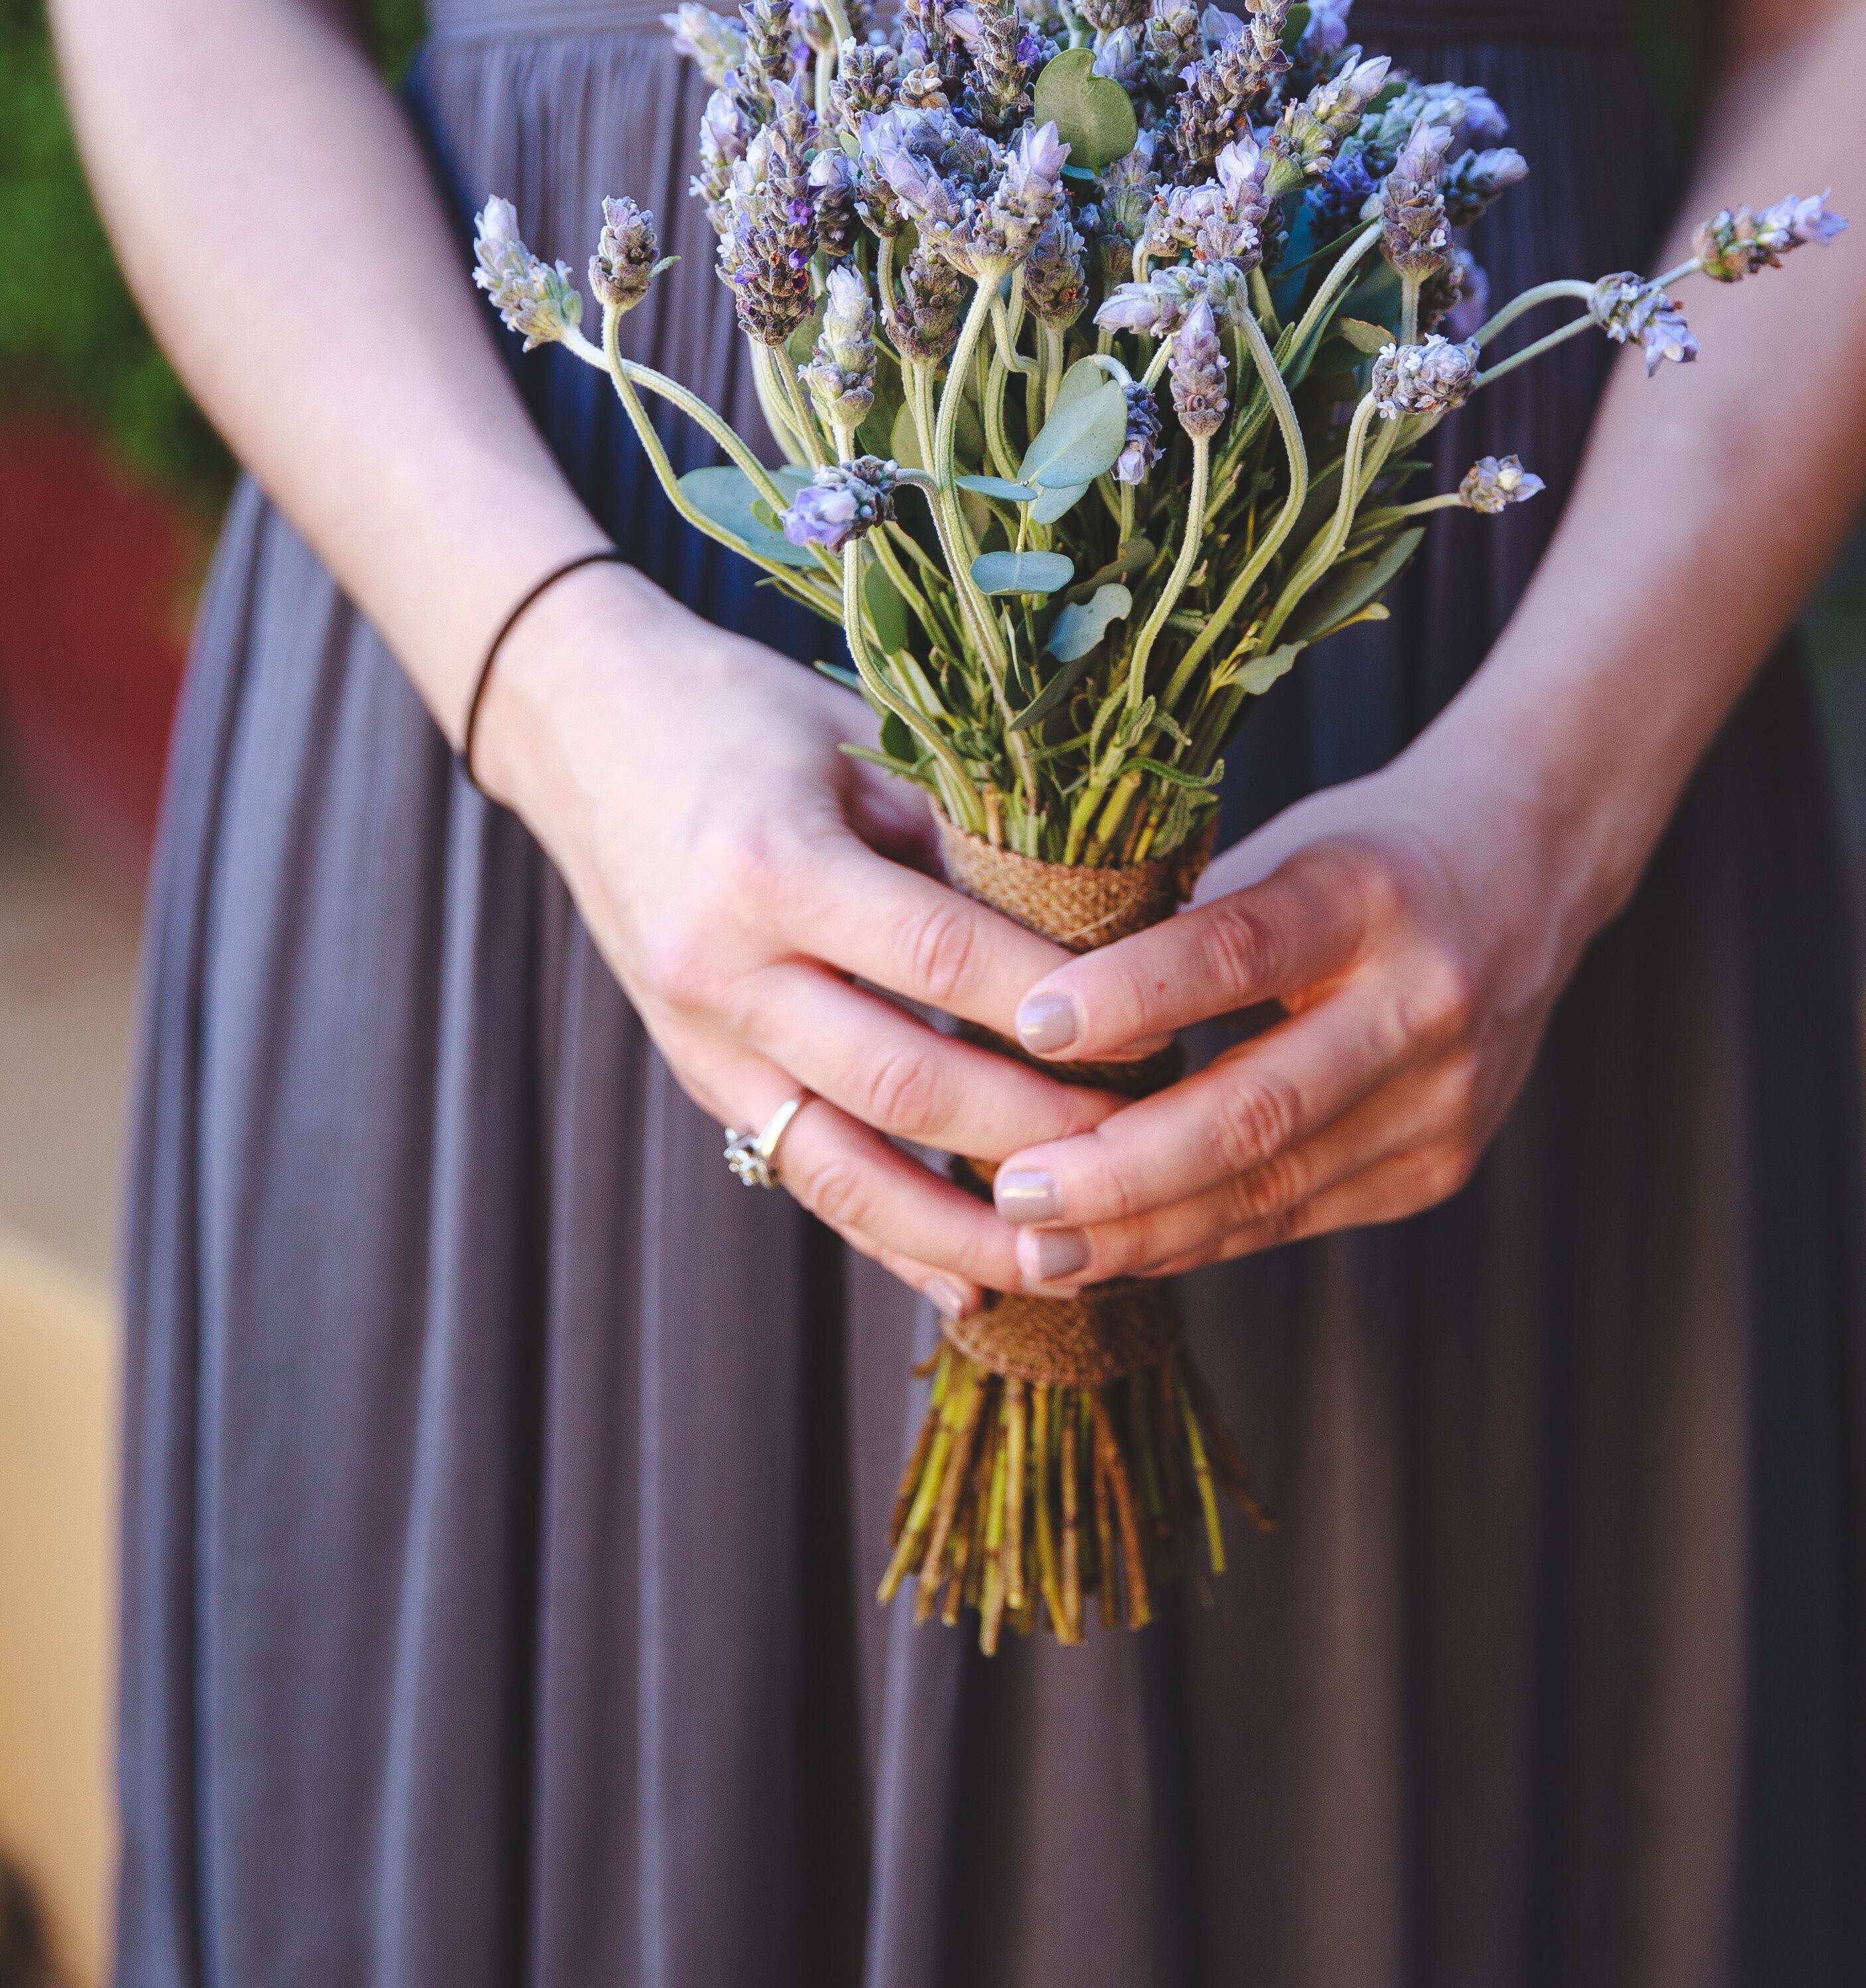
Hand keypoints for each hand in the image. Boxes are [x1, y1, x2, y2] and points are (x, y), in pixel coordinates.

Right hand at [479, 559, 1109, 1313]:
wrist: (581, 725)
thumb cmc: (739, 711)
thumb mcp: (855, 747)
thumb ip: (958, 839)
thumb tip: (1101, 926)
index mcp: (771, 864)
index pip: (942, 957)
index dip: (1056, 1006)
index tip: (1156, 1030)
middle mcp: (722, 966)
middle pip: (902, 1079)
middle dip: (1034, 1127)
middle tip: (1147, 1143)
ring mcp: (698, 1036)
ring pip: (843, 1164)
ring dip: (963, 1224)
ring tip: (1072, 1259)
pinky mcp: (695, 1074)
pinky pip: (799, 1172)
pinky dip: (887, 1234)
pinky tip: (971, 1282)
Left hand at [985, 730, 1618, 1286]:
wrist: (1531, 872)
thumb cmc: (1369, 852)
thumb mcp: (1284, 848)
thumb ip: (1180, 924)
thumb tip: (1026, 994)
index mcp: (1369, 893)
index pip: (1236, 950)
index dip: (1131, 994)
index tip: (1031, 1027)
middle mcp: (1422, 1002)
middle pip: (1255, 1109)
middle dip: (1121, 1168)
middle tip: (1015, 1190)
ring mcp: (1444, 1100)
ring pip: (1271, 1188)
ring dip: (1145, 1230)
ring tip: (1040, 1248)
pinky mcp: (1441, 1165)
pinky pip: (1298, 1215)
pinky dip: (1201, 1237)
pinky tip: (1121, 1247)